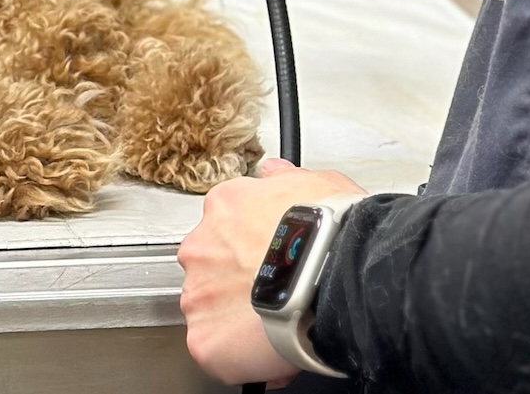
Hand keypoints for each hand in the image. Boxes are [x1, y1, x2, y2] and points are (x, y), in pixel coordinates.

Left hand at [178, 159, 365, 386]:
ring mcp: (198, 294)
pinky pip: (215, 351)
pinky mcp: (205, 340)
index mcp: (224, 207)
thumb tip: (274, 174)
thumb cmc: (329, 231)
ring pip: (209, 309)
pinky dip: (238, 355)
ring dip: (233, 315)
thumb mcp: (313, 182)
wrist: (331, 277)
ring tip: (273, 320)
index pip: (226, 227)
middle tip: (272, 290)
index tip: (268, 258)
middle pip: (211, 266)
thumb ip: (284, 179)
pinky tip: (268, 348)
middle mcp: (201, 247)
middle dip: (236, 279)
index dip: (249, 246)